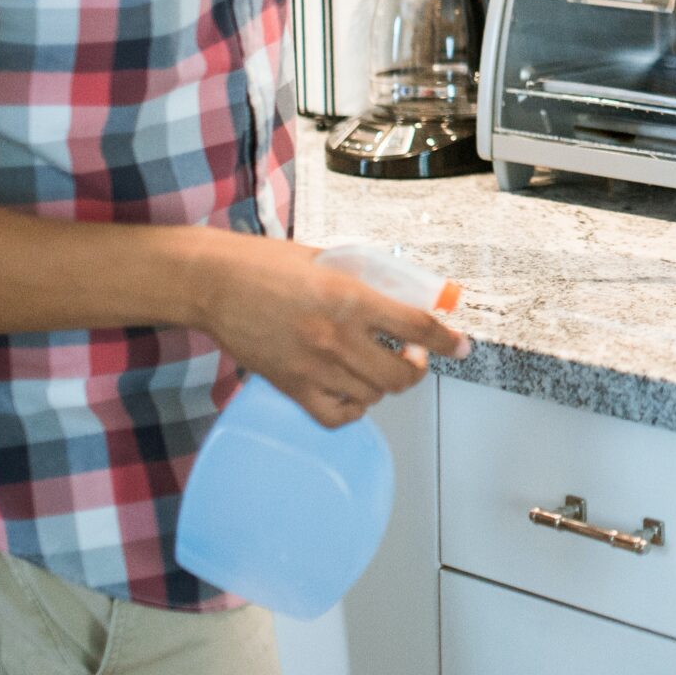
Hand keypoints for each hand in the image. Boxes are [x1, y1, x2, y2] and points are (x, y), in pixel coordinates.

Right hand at [187, 233, 470, 427]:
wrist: (214, 284)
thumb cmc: (265, 264)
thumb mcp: (327, 259)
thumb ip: (363, 279)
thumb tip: (398, 294)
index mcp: (351, 298)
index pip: (417, 327)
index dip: (448, 340)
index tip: (461, 345)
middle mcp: (338, 338)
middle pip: (402, 375)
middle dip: (418, 368)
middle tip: (414, 354)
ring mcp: (314, 367)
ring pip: (374, 395)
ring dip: (384, 383)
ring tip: (378, 366)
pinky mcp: (291, 386)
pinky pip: (337, 415)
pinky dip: (352, 408)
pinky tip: (351, 391)